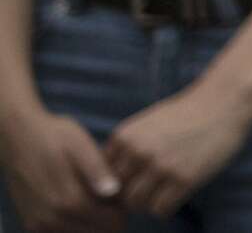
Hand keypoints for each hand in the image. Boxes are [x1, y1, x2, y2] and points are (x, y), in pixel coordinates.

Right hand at [0, 108, 123, 232]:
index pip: (109, 223)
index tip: (123, 196)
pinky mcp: (32, 224)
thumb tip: (114, 191)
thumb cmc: (54, 137)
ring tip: (95, 199)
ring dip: (91, 224)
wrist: (18, 138)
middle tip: (111, 199)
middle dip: (108, 220)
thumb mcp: (80, 144)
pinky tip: (79, 205)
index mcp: (68, 200)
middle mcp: (51, 218)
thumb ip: (97, 170)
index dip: (122, 212)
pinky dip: (75, 226)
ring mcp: (39, 224)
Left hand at [103, 81, 251, 217]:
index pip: (104, 175)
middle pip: (118, 192)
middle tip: (151, 189)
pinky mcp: (184, 179)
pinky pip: (160, 210)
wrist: (225, 101)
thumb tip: (110, 179)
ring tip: (164, 192)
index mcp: (124, 137)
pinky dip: (166, 207)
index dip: (120, 180)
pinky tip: (177, 194)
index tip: (137, 178)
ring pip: (137, 204)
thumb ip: (127, 146)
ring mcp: (161, 166)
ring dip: (149, 203)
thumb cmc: (187, 112)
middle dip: (133, 194)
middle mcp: (138, 152)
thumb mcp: (147, 122)